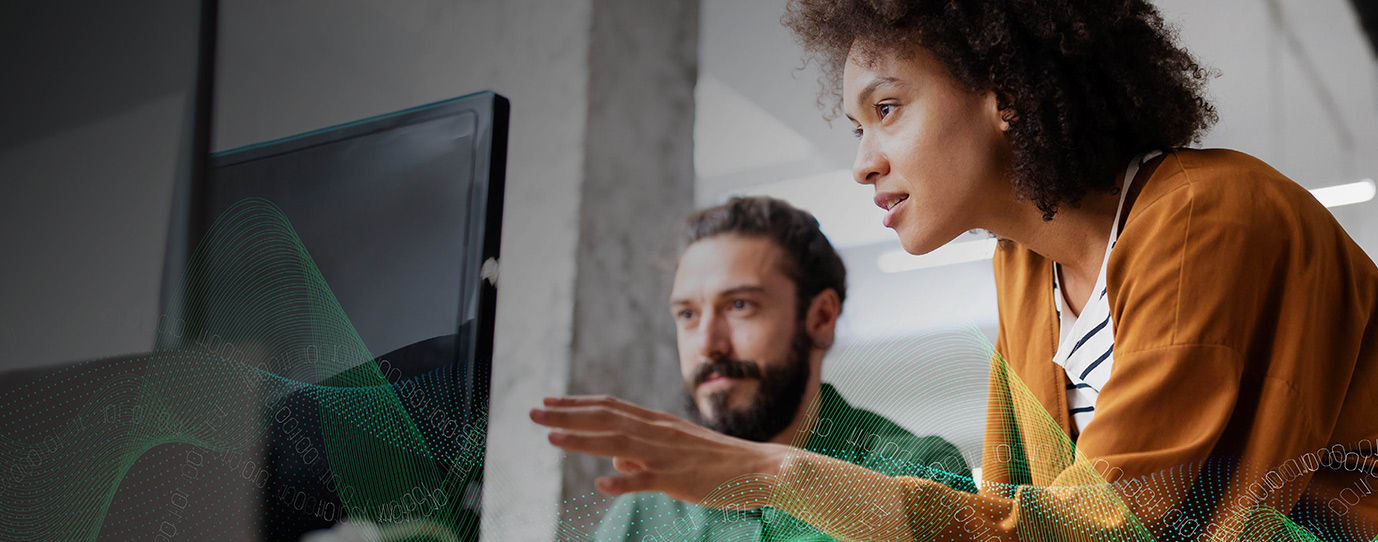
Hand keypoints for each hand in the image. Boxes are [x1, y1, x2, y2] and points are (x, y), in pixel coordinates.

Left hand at [530, 395, 789, 508]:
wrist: (759, 468)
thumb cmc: (716, 462)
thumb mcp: (675, 451)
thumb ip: (641, 454)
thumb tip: (612, 461)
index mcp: (656, 423)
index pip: (609, 407)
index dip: (576, 404)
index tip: (547, 401)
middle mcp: (658, 432)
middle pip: (605, 418)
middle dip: (567, 415)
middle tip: (533, 412)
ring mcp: (667, 454)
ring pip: (618, 443)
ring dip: (582, 440)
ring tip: (550, 438)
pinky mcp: (679, 479)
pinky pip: (648, 480)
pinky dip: (624, 481)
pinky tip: (602, 483)